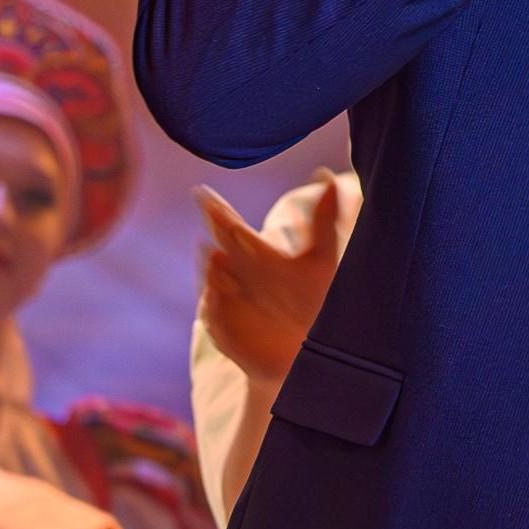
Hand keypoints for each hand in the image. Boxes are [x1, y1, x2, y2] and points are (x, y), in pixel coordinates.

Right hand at [196, 175, 345, 386]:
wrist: (304, 355)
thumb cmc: (311, 302)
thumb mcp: (321, 260)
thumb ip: (324, 220)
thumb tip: (326, 174)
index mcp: (256, 256)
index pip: (231, 228)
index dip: (217, 211)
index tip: (202, 192)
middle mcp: (236, 277)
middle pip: (219, 248)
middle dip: (214, 232)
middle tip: (208, 212)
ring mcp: (226, 304)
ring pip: (212, 280)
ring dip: (214, 269)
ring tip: (218, 256)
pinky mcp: (224, 332)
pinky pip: (213, 316)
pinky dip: (214, 306)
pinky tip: (216, 295)